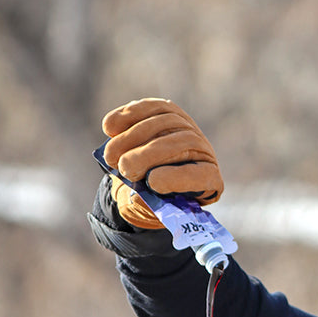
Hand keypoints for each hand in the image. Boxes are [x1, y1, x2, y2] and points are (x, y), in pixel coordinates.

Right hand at [101, 98, 223, 227]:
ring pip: (166, 122)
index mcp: (208, 181)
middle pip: (184, 144)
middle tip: (124, 167)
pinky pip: (152, 107)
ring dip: (133, 137)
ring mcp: (187, 128)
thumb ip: (147, 205)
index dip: (179, 178)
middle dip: (149, 155)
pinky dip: (128, 116)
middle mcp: (203, 151)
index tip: (152, 182)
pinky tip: (109, 128)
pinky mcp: (168, 111)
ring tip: (110, 155)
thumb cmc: (150, 200)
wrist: (141, 180)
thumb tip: (138, 195)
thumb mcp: (149, 209)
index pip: (203, 175)